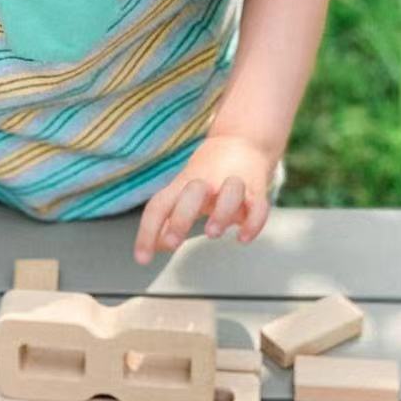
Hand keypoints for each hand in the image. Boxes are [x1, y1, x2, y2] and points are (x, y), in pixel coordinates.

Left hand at [134, 135, 275, 264]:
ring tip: (212, 234)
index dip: (147, 232)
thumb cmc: (209, 176)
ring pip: (231, 191)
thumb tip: (155, 246)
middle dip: (182, 217)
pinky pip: (259, 205)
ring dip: (221, 213)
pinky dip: (253, 222)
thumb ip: (169, 221)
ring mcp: (234, 183)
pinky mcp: (257, 190)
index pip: (160, 205)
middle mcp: (208, 181)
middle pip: (192, 192)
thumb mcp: (185, 193)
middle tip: (172, 243)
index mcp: (184, 184)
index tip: (142, 259)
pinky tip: (243, 238)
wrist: (244, 141)